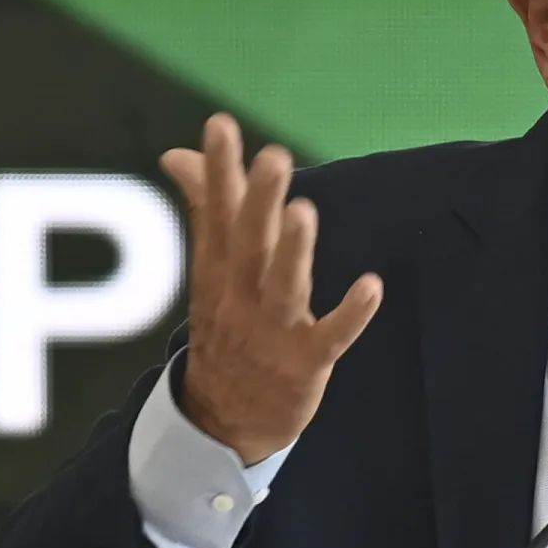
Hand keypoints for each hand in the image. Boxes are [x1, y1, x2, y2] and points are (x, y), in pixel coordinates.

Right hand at [159, 113, 382, 463]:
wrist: (222, 423)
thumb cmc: (228, 330)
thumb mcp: (211, 271)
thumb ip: (206, 207)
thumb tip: (175, 154)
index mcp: (220, 272)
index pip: (219, 213)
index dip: (219, 170)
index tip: (220, 125)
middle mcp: (242, 297)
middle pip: (249, 244)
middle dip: (259, 200)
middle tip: (273, 156)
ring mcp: (273, 331)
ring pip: (283, 286)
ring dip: (294, 251)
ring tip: (303, 212)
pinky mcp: (306, 363)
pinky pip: (331, 336)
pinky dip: (351, 314)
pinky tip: (372, 286)